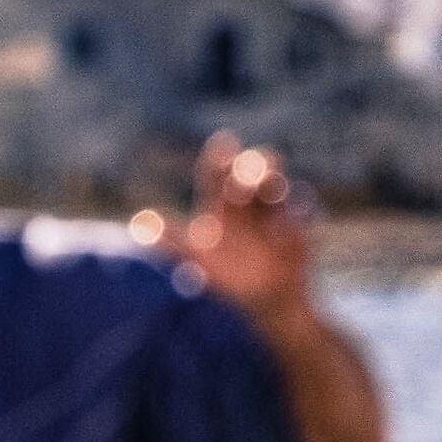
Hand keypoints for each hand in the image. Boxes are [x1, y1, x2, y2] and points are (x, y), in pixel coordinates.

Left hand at [135, 133, 311, 324]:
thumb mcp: (200, 260)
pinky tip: (288, 223)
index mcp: (223, 204)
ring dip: (273, 182)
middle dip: (250, 169)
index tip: (225, 141)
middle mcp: (250, 202)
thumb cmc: (230, 277)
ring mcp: (276, 213)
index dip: (221, 158)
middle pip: (251, 173)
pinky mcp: (298, 229)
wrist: (266, 300)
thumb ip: (173, 241)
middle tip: (246, 175)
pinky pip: (302, 214)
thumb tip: (139, 222)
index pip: (219, 174)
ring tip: (270, 185)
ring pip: (277, 186)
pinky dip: (299, 212)